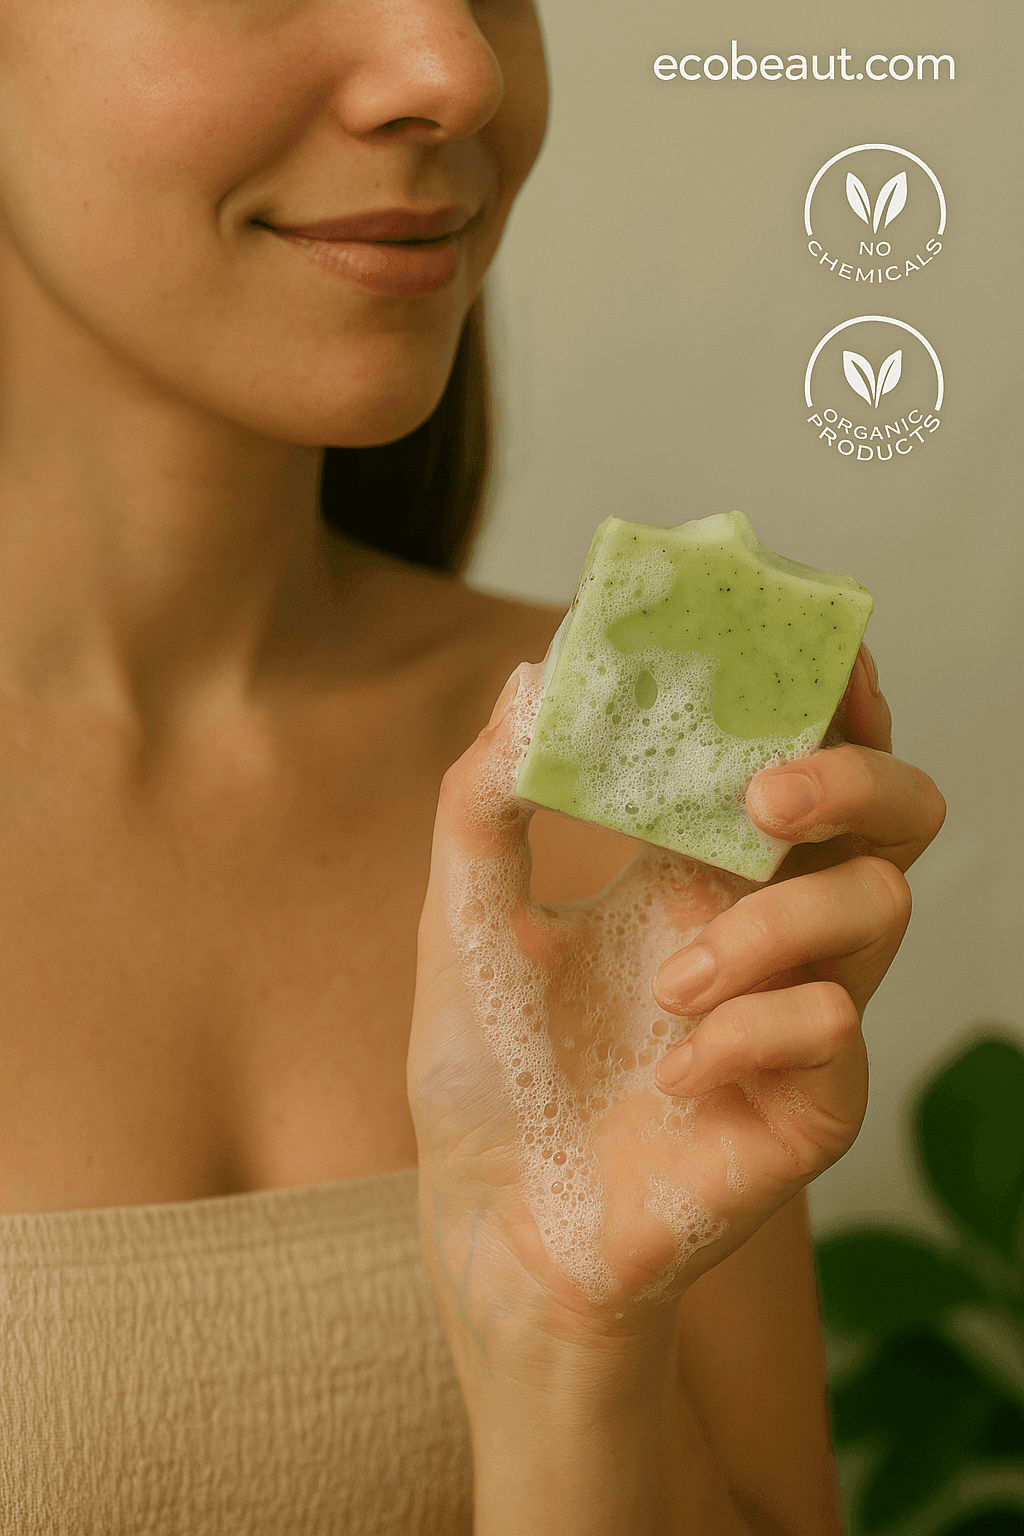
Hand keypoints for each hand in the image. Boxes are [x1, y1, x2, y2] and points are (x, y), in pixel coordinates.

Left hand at [408, 646, 943, 1353]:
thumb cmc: (488, 1066)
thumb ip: (486, 796)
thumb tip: (531, 675)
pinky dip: (751, 1033)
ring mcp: (799, 1014)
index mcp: (696, 868)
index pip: (805, 753)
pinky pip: (833, 1032)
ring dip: (774, 924)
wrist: (496, 1214)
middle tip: (762, 797)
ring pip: (882, 906)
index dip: (833, 692)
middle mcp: (766, 926)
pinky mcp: (809, 1105)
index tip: (814, 649)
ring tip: (666, 983)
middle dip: (854, 776)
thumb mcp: (465, 916)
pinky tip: (674, 1075)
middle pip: (898, 812)